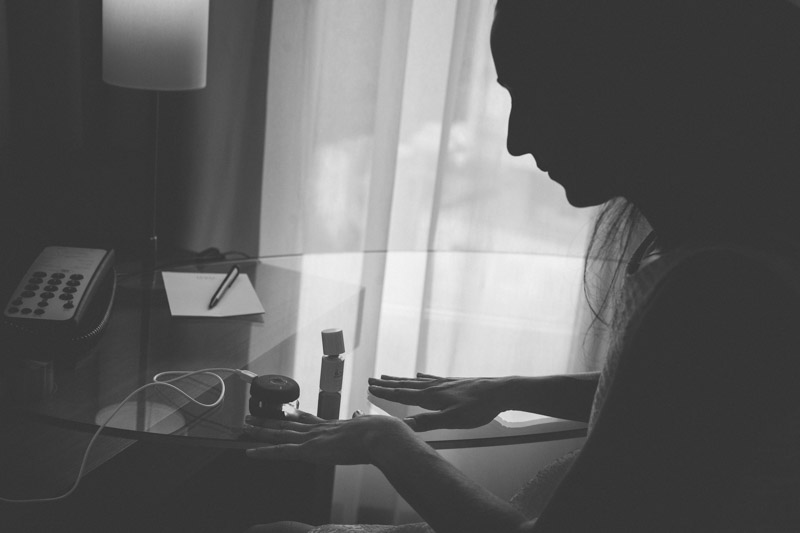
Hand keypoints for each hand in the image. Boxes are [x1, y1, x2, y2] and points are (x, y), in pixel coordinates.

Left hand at [242, 410, 412, 464]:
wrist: (382, 436)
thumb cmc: (382, 434)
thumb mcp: (371, 427)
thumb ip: (364, 423)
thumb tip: (366, 418)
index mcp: (334, 426)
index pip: (309, 419)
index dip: (295, 415)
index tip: (285, 410)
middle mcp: (320, 429)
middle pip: (289, 423)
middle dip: (271, 420)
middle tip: (254, 415)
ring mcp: (313, 439)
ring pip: (280, 433)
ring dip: (261, 430)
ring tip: (245, 426)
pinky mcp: (310, 451)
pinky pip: (281, 452)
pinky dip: (265, 452)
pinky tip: (250, 452)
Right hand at [368, 373, 505, 430]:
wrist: (501, 391)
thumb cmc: (478, 408)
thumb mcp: (452, 420)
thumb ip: (428, 423)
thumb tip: (404, 424)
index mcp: (431, 397)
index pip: (403, 394)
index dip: (385, 392)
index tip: (370, 387)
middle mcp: (434, 387)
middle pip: (406, 384)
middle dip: (388, 384)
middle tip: (372, 379)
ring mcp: (444, 383)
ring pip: (417, 380)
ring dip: (401, 379)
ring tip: (389, 376)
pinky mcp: (454, 382)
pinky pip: (432, 378)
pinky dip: (422, 376)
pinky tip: (420, 373)